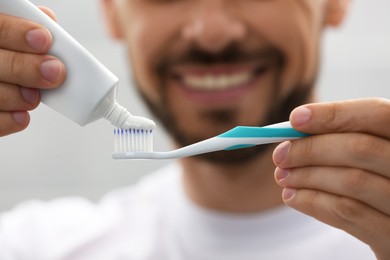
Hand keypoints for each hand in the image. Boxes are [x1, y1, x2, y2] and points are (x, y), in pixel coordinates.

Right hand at [0, 7, 65, 136]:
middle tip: (55, 72)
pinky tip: (22, 117)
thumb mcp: (6, 26)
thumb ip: (22, 23)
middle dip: (26, 68)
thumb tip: (47, 21)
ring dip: (18, 97)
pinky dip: (7, 121)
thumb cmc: (4, 50)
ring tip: (35, 97)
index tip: (44, 40)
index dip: (17, 34)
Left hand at [272, 98, 389, 259]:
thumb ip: (340, 138)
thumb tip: (294, 127)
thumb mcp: (368, 156)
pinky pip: (347, 214)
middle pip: (359, 148)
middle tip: (280, 155)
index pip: (377, 114)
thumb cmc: (374, 182)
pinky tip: (293, 197)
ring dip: (306, 177)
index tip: (295, 119)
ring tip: (282, 176)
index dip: (334, 114)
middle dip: (310, 149)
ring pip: (351, 181)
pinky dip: (312, 202)